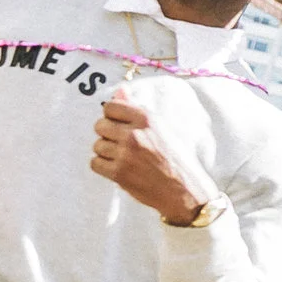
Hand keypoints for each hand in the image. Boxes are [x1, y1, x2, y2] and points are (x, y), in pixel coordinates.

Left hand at [93, 88, 216, 224]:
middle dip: (107, 134)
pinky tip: (118, 168)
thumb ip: (136, 109)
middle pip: (100, 125)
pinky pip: (95, 163)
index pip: (110, 107)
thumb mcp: (162, 128)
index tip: (120, 126)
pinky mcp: (119, 173)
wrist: (186, 191)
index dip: (112, 117)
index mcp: (146, 118)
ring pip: (97, 145)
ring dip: (106, 152)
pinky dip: (103, 166)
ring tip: (124, 159)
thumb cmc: (176, 158)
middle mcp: (134, 134)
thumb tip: (119, 90)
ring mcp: (125, 154)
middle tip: (122, 145)